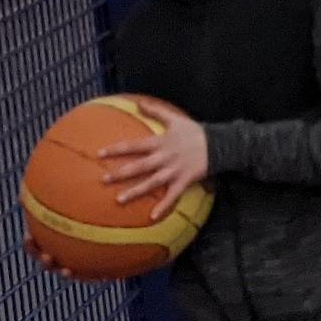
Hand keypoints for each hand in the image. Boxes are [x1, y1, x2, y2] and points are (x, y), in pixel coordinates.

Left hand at [99, 104, 209, 218]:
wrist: (220, 144)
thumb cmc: (196, 131)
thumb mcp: (176, 119)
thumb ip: (156, 111)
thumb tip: (138, 103)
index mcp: (161, 142)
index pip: (134, 146)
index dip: (117, 149)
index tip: (99, 154)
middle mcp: (165, 157)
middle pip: (140, 166)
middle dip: (121, 173)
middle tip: (103, 179)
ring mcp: (174, 171)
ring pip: (152, 183)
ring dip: (136, 191)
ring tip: (119, 200)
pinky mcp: (184, 181)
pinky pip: (172, 195)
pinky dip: (163, 206)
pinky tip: (152, 217)